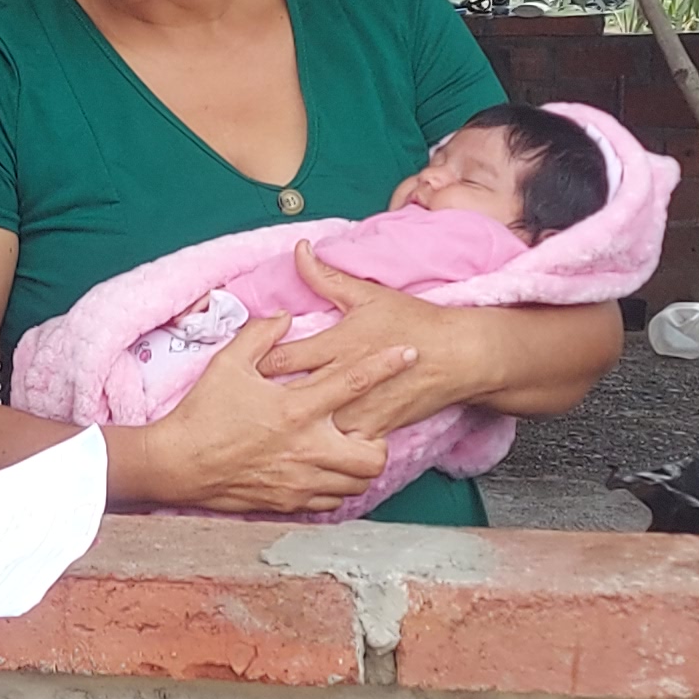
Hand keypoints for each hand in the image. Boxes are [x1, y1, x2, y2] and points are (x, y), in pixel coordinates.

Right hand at [117, 313, 400, 515]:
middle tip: (366, 430)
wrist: (177, 464)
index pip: (353, 382)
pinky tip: (325, 472)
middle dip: (380, 442)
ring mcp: (300, 479)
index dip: (386, 365)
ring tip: (348, 451)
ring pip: (358, 482)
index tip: (409, 353)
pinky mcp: (289, 501)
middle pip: (373, 454)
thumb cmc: (202, 412)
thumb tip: (285, 317)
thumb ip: (260, 335)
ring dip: (361, 466)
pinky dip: (338, 487)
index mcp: (295, 408)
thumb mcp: (227, 363)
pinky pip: (333, 502)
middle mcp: (305, 448)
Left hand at [254, 246, 478, 443]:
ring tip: (263, 426)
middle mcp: (342, 380)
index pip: (279, 358)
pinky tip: (301, 445)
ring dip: (288, 426)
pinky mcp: (372, 431)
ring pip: (309, 428)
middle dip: (260, 400)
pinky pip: (337, 448)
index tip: (240, 366)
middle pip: (286, 396)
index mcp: (336, 344)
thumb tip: (300, 250)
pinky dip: (319, 447)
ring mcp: (357, 410)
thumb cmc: (414, 322)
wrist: (458, 357)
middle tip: (240, 401)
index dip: (254, 363)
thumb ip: (326, 277)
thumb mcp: (368, 295)